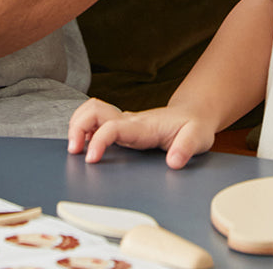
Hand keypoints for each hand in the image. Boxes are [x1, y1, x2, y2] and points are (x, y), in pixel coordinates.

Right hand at [67, 98, 214, 168]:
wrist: (194, 115)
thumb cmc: (194, 126)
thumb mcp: (198, 137)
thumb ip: (186, 148)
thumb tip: (173, 161)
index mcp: (144, 126)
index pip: (113, 127)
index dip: (98, 140)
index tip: (91, 158)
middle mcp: (130, 121)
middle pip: (94, 110)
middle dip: (78, 127)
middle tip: (74, 151)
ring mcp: (124, 122)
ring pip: (91, 111)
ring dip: (77, 125)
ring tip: (74, 148)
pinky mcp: (122, 126)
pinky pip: (96, 120)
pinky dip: (83, 128)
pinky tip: (82, 144)